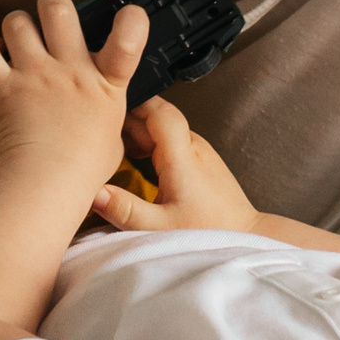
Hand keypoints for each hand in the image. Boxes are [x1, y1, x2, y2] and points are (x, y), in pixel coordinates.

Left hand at [0, 0, 147, 202]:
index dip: (132, 18)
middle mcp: (71, 71)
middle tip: (50, 17)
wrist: (48, 186)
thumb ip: (109, 113)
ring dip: (16, 26)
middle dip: (52, 3)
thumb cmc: (82, 170)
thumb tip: (108, 111)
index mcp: (106, 83)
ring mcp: (35, 75)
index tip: (128, 14)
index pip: (130, 38)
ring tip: (18, 42)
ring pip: (18, 20)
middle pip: (57, 7)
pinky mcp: (4, 87)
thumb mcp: (113, 137)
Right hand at [87, 95, 258, 236]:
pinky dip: (149, 142)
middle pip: (155, 115)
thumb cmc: (209, 233)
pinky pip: (170, 139)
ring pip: (162, 126)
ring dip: (137, 131)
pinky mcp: (199, 158)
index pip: (156, 109)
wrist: (245, 235)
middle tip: (99, 133)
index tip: (106, 110)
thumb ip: (124, 209)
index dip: (131, 104)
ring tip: (112, 145)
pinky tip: (134, 156)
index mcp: (182, 156)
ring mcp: (198, 150)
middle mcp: (192, 146)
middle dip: (127, 119)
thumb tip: (93, 193)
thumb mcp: (159, 227)